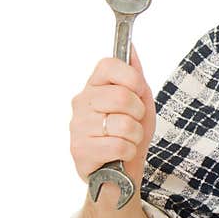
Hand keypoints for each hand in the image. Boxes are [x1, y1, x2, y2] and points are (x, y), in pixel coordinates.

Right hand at [69, 44, 155, 196]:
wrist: (123, 169)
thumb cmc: (131, 131)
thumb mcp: (141, 100)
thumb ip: (135, 74)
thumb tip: (131, 48)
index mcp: (95, 86)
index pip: (109, 65)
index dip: (131, 78)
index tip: (138, 91)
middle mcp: (81, 102)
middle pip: (121, 96)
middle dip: (138, 112)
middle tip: (133, 121)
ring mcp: (77, 126)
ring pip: (123, 124)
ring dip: (135, 135)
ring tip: (126, 139)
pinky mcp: (79, 150)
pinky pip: (119, 145)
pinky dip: (129, 151)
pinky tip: (120, 153)